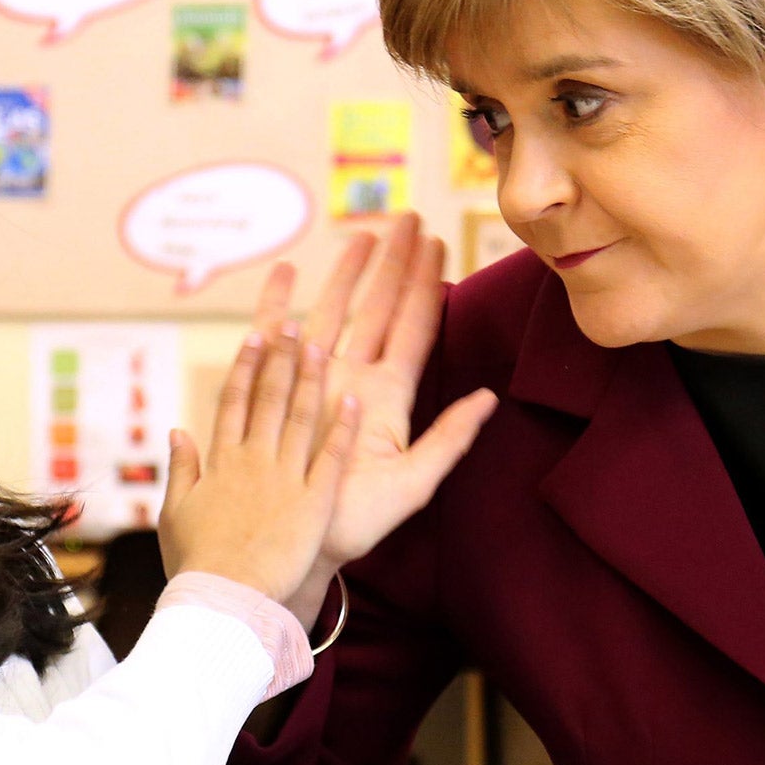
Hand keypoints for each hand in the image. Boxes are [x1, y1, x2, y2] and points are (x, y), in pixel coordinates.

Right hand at [158, 324, 358, 604]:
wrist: (223, 600)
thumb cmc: (196, 565)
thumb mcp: (175, 514)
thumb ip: (181, 469)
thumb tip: (178, 431)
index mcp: (220, 462)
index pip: (234, 402)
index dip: (247, 366)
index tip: (256, 335)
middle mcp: (253, 461)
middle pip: (269, 398)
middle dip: (282, 356)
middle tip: (293, 321)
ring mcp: (284, 479)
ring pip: (301, 416)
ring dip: (311, 377)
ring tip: (321, 344)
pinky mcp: (313, 502)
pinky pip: (331, 456)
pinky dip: (342, 427)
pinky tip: (353, 398)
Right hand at [251, 215, 497, 590]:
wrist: (301, 546)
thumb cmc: (357, 524)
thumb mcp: (414, 483)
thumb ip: (450, 439)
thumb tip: (490, 398)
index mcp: (388, 398)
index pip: (413, 328)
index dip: (427, 285)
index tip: (439, 245)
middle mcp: (353, 380)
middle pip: (378, 307)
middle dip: (394, 264)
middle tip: (409, 218)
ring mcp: (314, 381)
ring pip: (334, 311)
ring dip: (348, 272)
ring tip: (362, 234)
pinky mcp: (278, 389)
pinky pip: (275, 335)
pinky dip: (277, 301)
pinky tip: (283, 271)